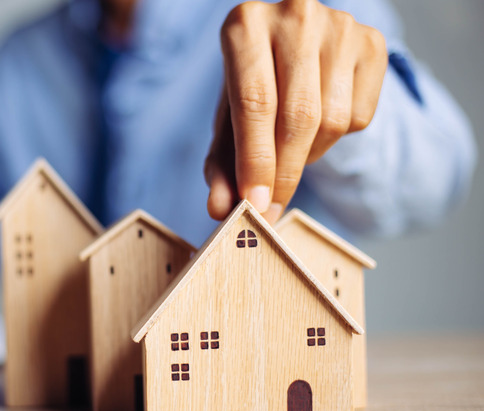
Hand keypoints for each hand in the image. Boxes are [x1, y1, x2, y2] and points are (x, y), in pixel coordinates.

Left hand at [205, 0, 387, 222]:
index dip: (255, 161)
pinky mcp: (372, 43)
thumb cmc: (253, 86)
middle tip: (270, 209)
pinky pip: (359, 116)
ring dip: (309, 156)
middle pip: (298, 116)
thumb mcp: (228, 119)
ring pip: (332, 120)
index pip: (254, 103)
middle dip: (283, 173)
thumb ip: (221, 164)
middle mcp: (295, 16)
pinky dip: (336, 139)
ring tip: (290, 152)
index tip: (254, 205)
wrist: (293, 46)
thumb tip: (221, 209)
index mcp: (245, 25)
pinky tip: (317, 126)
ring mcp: (339, 26)